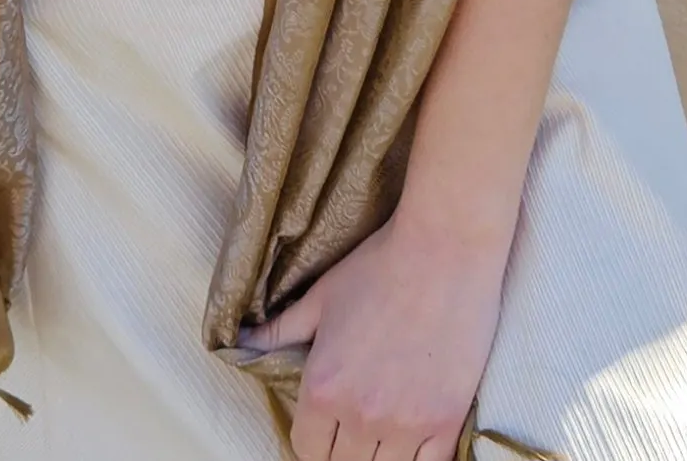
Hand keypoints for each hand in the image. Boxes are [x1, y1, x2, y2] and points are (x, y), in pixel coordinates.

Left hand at [234, 208, 509, 460]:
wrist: (444, 247)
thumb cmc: (379, 266)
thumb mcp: (321, 297)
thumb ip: (278, 331)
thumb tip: (239, 344)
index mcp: (323, 388)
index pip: (306, 449)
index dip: (313, 438)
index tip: (325, 425)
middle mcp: (361, 415)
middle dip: (344, 447)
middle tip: (355, 423)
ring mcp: (407, 423)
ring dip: (380, 454)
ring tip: (384, 428)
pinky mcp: (446, 419)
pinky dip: (418, 458)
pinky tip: (415, 437)